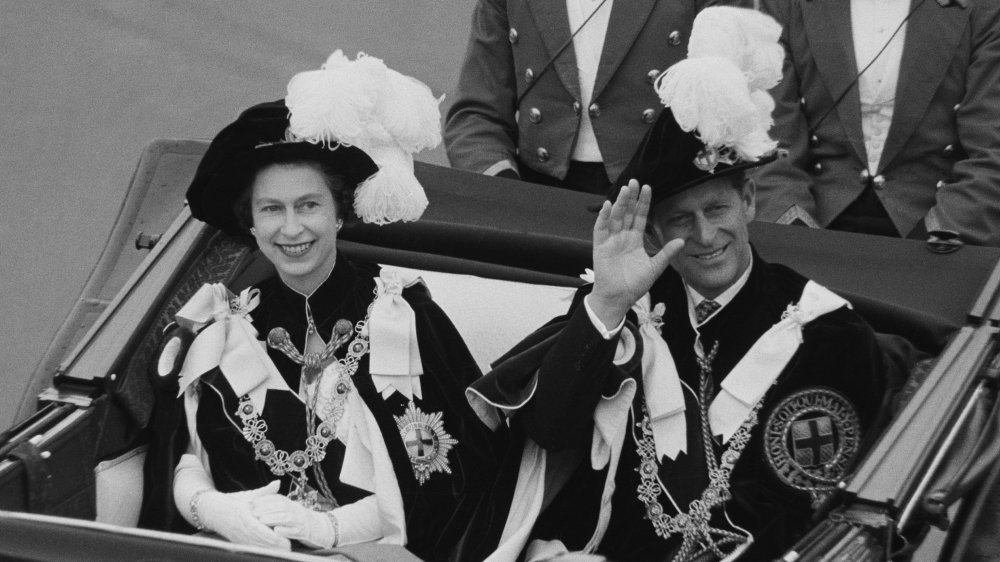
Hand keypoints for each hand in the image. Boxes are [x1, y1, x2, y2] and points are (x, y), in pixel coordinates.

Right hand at [195, 480, 290, 549]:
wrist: (212, 512)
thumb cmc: (232, 502)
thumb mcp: (249, 496)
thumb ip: (265, 491)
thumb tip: (278, 482)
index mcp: (248, 520)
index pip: (267, 535)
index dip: (279, 540)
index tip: (289, 540)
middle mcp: (244, 534)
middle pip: (266, 548)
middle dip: (278, 548)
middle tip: (290, 544)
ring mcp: (242, 541)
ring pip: (261, 551)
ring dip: (272, 550)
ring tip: (284, 546)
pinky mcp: (241, 544)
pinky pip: (256, 550)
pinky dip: (265, 550)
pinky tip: (273, 547)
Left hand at [252, 494, 336, 548]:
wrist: (323, 529)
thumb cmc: (302, 521)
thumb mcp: (290, 511)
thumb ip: (277, 507)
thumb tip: (258, 504)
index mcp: (292, 504)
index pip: (278, 498)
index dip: (265, 500)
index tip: (252, 502)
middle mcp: (297, 510)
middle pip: (282, 506)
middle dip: (266, 508)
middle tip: (253, 513)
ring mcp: (302, 521)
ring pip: (287, 517)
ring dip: (273, 518)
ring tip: (261, 521)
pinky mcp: (305, 533)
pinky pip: (295, 531)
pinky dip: (285, 531)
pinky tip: (276, 531)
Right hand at [590, 180, 683, 326]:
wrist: (619, 299)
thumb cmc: (635, 285)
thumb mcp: (655, 268)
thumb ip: (666, 253)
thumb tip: (682, 241)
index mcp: (635, 240)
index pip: (640, 216)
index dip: (644, 203)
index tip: (648, 187)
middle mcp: (622, 237)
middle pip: (627, 213)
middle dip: (631, 197)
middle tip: (635, 181)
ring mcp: (610, 241)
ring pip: (615, 217)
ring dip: (620, 203)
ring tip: (625, 189)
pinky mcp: (600, 247)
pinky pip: (601, 229)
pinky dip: (604, 217)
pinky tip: (608, 206)